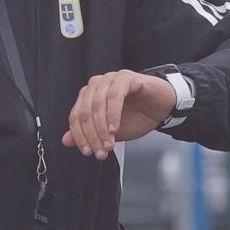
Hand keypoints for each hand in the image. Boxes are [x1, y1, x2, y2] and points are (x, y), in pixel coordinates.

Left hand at [62, 70, 176, 160]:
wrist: (163, 108)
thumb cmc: (137, 116)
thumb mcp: (109, 132)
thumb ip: (89, 134)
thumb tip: (66, 140)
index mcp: (89, 97)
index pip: (75, 117)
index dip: (80, 137)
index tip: (88, 152)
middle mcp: (96, 86)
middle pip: (84, 112)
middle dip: (92, 135)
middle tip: (101, 152)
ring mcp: (110, 79)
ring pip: (97, 104)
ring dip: (102, 128)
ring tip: (109, 144)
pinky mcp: (126, 77)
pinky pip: (114, 95)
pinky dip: (113, 114)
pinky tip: (115, 128)